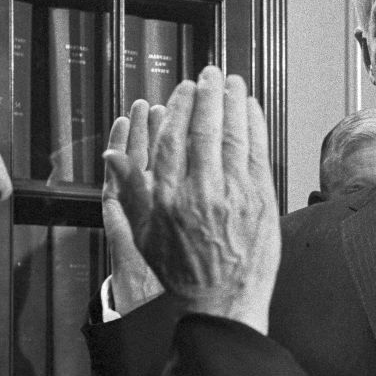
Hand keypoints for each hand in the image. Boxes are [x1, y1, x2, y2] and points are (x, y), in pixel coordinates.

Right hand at [102, 66, 279, 331]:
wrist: (222, 301)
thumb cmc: (183, 270)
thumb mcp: (144, 233)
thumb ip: (129, 191)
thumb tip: (113, 155)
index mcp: (167, 197)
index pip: (172, 138)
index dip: (179, 108)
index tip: (185, 90)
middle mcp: (200, 192)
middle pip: (204, 129)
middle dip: (209, 95)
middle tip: (211, 73)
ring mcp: (235, 195)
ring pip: (233, 135)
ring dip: (234, 103)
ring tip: (233, 82)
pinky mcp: (261, 200)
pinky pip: (258, 152)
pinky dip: (256, 126)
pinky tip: (252, 109)